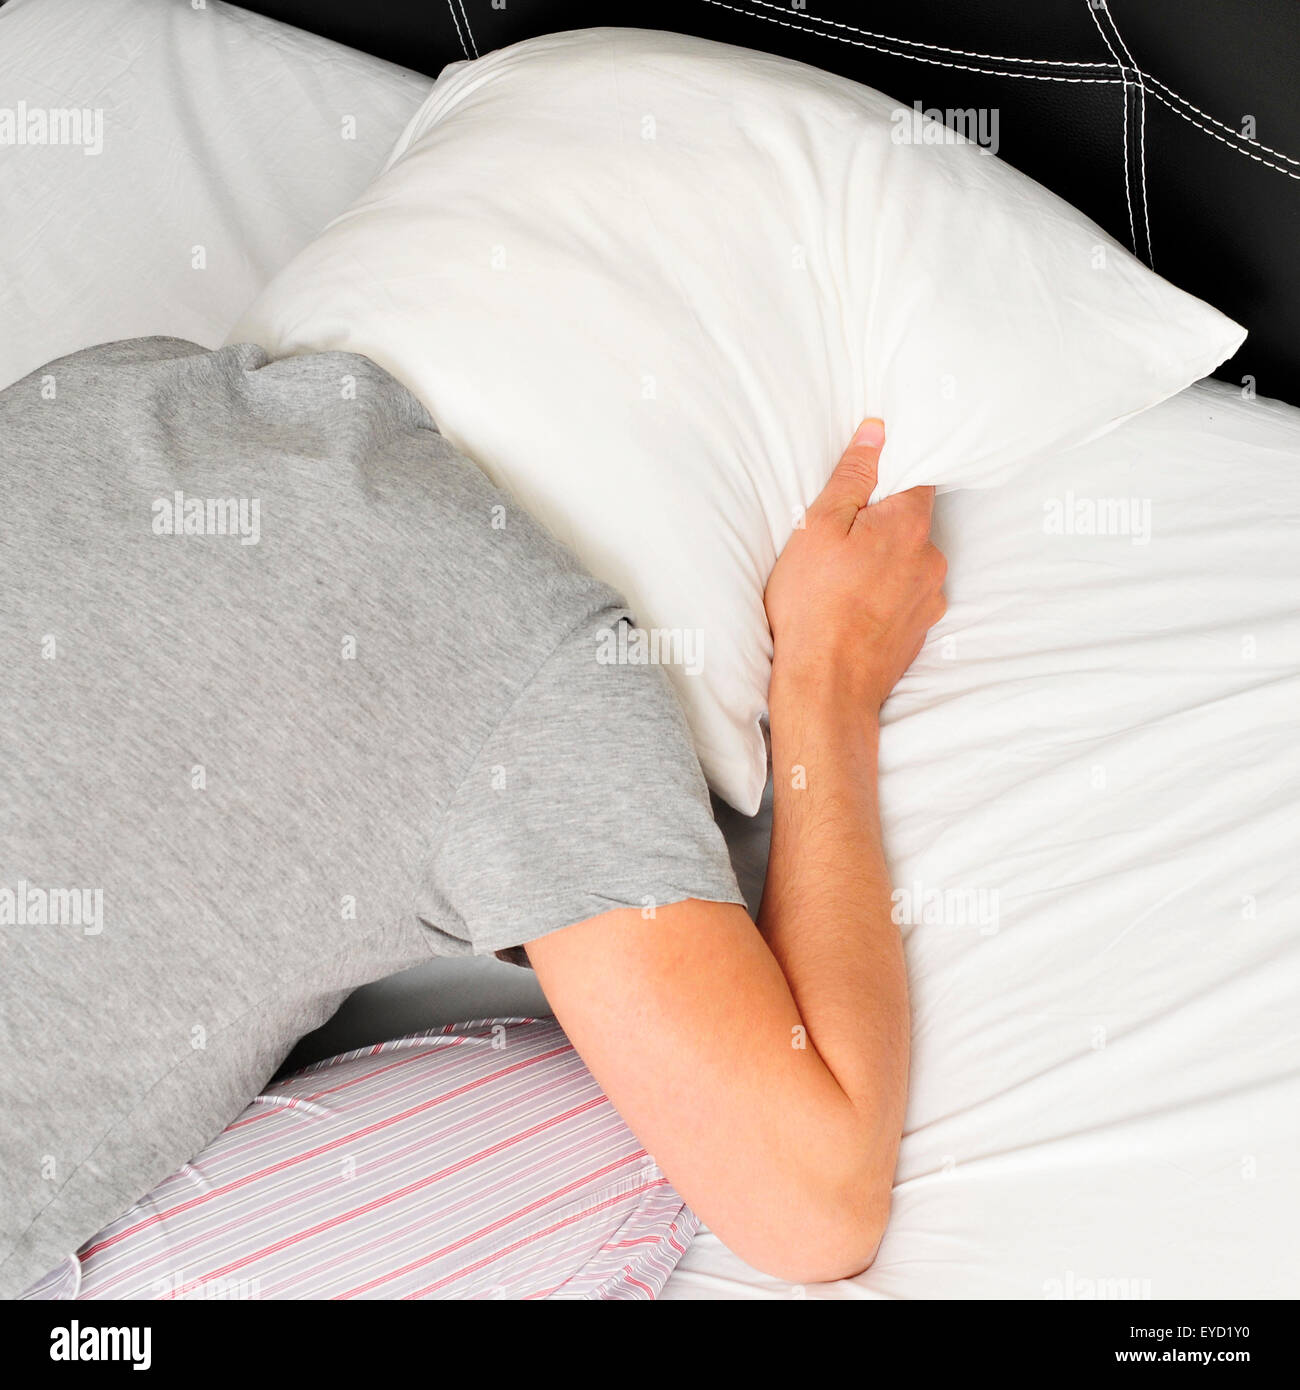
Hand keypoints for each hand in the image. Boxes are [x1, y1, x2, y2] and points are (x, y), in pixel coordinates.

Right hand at [764, 419, 945, 715]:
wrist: (827, 687)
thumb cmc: (814, 605)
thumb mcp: (819, 527)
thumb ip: (853, 477)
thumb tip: (877, 432)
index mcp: (909, 525)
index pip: (916, 479)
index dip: (890, 479)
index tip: (863, 488)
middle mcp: (931, 559)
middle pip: (911, 525)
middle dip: (880, 528)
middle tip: (837, 543)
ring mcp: (930, 600)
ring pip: (908, 565)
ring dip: (882, 567)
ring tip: (840, 584)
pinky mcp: (920, 632)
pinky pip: (904, 600)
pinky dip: (883, 599)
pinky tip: (851, 610)